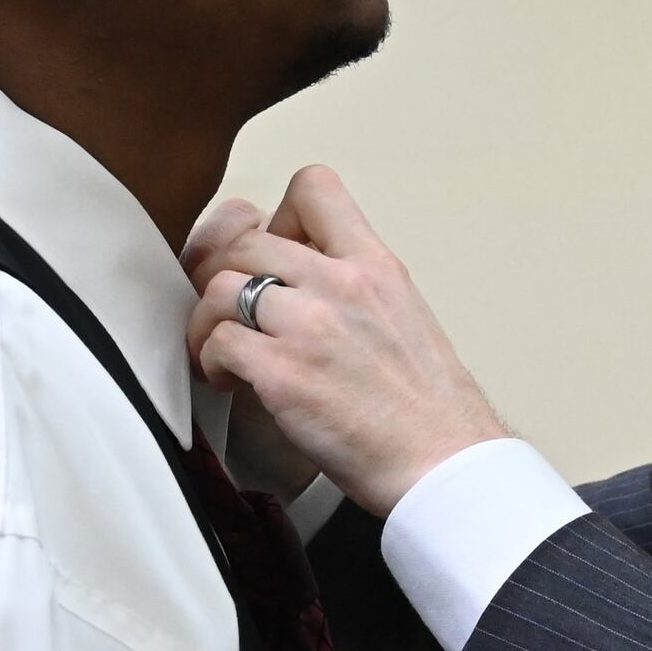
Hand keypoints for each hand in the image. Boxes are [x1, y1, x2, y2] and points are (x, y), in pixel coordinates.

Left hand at [188, 167, 508, 516]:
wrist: (445, 463)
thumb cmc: (428, 410)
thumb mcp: (403, 318)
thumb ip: (352, 290)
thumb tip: (298, 285)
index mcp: (375, 266)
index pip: (314, 187)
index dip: (276, 214)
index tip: (272, 251)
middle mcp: (341, 284)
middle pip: (246, 238)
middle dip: (221, 272)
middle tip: (222, 306)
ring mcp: (310, 327)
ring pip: (220, 285)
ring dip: (206, 318)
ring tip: (220, 348)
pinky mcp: (283, 374)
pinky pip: (215, 341)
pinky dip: (209, 361)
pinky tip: (229, 381)